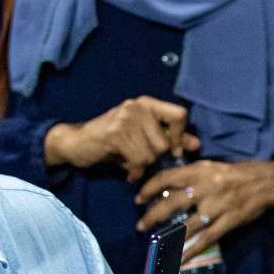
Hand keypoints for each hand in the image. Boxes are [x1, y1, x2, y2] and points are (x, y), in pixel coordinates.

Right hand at [43, 97, 198, 181]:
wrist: (77, 142)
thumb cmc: (115, 141)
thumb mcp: (145, 137)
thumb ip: (171, 138)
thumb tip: (196, 143)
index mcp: (148, 104)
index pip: (180, 115)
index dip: (180, 136)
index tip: (174, 150)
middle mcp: (137, 106)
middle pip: (165, 143)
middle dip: (154, 157)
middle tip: (138, 156)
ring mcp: (124, 118)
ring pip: (151, 154)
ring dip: (142, 164)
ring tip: (129, 160)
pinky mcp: (114, 134)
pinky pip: (138, 159)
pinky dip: (134, 169)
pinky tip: (126, 167)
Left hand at [137, 159, 273, 253]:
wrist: (268, 182)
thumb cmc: (237, 174)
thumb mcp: (211, 166)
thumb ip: (191, 175)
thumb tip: (167, 186)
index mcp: (199, 170)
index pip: (166, 177)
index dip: (148, 188)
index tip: (139, 199)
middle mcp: (206, 187)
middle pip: (172, 203)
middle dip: (153, 215)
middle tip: (140, 226)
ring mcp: (218, 206)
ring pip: (188, 223)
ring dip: (170, 235)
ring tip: (157, 242)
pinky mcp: (230, 221)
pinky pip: (208, 238)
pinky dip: (193, 249)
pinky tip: (181, 257)